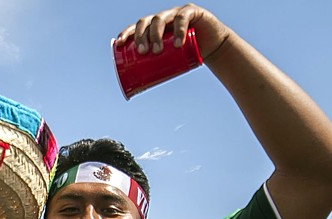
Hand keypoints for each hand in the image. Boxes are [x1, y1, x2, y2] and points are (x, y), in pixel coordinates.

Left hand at [115, 5, 229, 60]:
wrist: (212, 46)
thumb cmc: (185, 56)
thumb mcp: (168, 62)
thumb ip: (153, 71)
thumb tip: (133, 94)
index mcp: (153, 27)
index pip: (136, 27)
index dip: (126, 32)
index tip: (119, 44)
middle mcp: (162, 17)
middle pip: (146, 22)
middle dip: (142, 36)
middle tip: (143, 52)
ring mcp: (176, 13)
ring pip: (160, 19)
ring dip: (156, 34)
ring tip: (157, 51)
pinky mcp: (192, 12)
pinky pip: (182, 18)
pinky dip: (179, 29)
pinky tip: (177, 42)